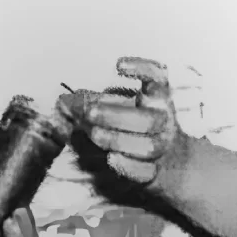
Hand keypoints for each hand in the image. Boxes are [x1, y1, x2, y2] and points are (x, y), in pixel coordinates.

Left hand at [82, 57, 182, 186]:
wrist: (172, 160)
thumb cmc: (137, 124)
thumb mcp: (123, 105)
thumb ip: (96, 101)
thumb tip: (63, 101)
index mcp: (158, 97)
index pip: (158, 76)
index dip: (141, 68)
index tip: (117, 65)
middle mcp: (165, 120)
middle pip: (148, 120)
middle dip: (116, 116)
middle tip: (89, 113)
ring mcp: (163, 147)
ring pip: (148, 147)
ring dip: (117, 140)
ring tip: (94, 134)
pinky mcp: (157, 171)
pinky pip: (146, 171)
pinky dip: (128, 165)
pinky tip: (111, 159)